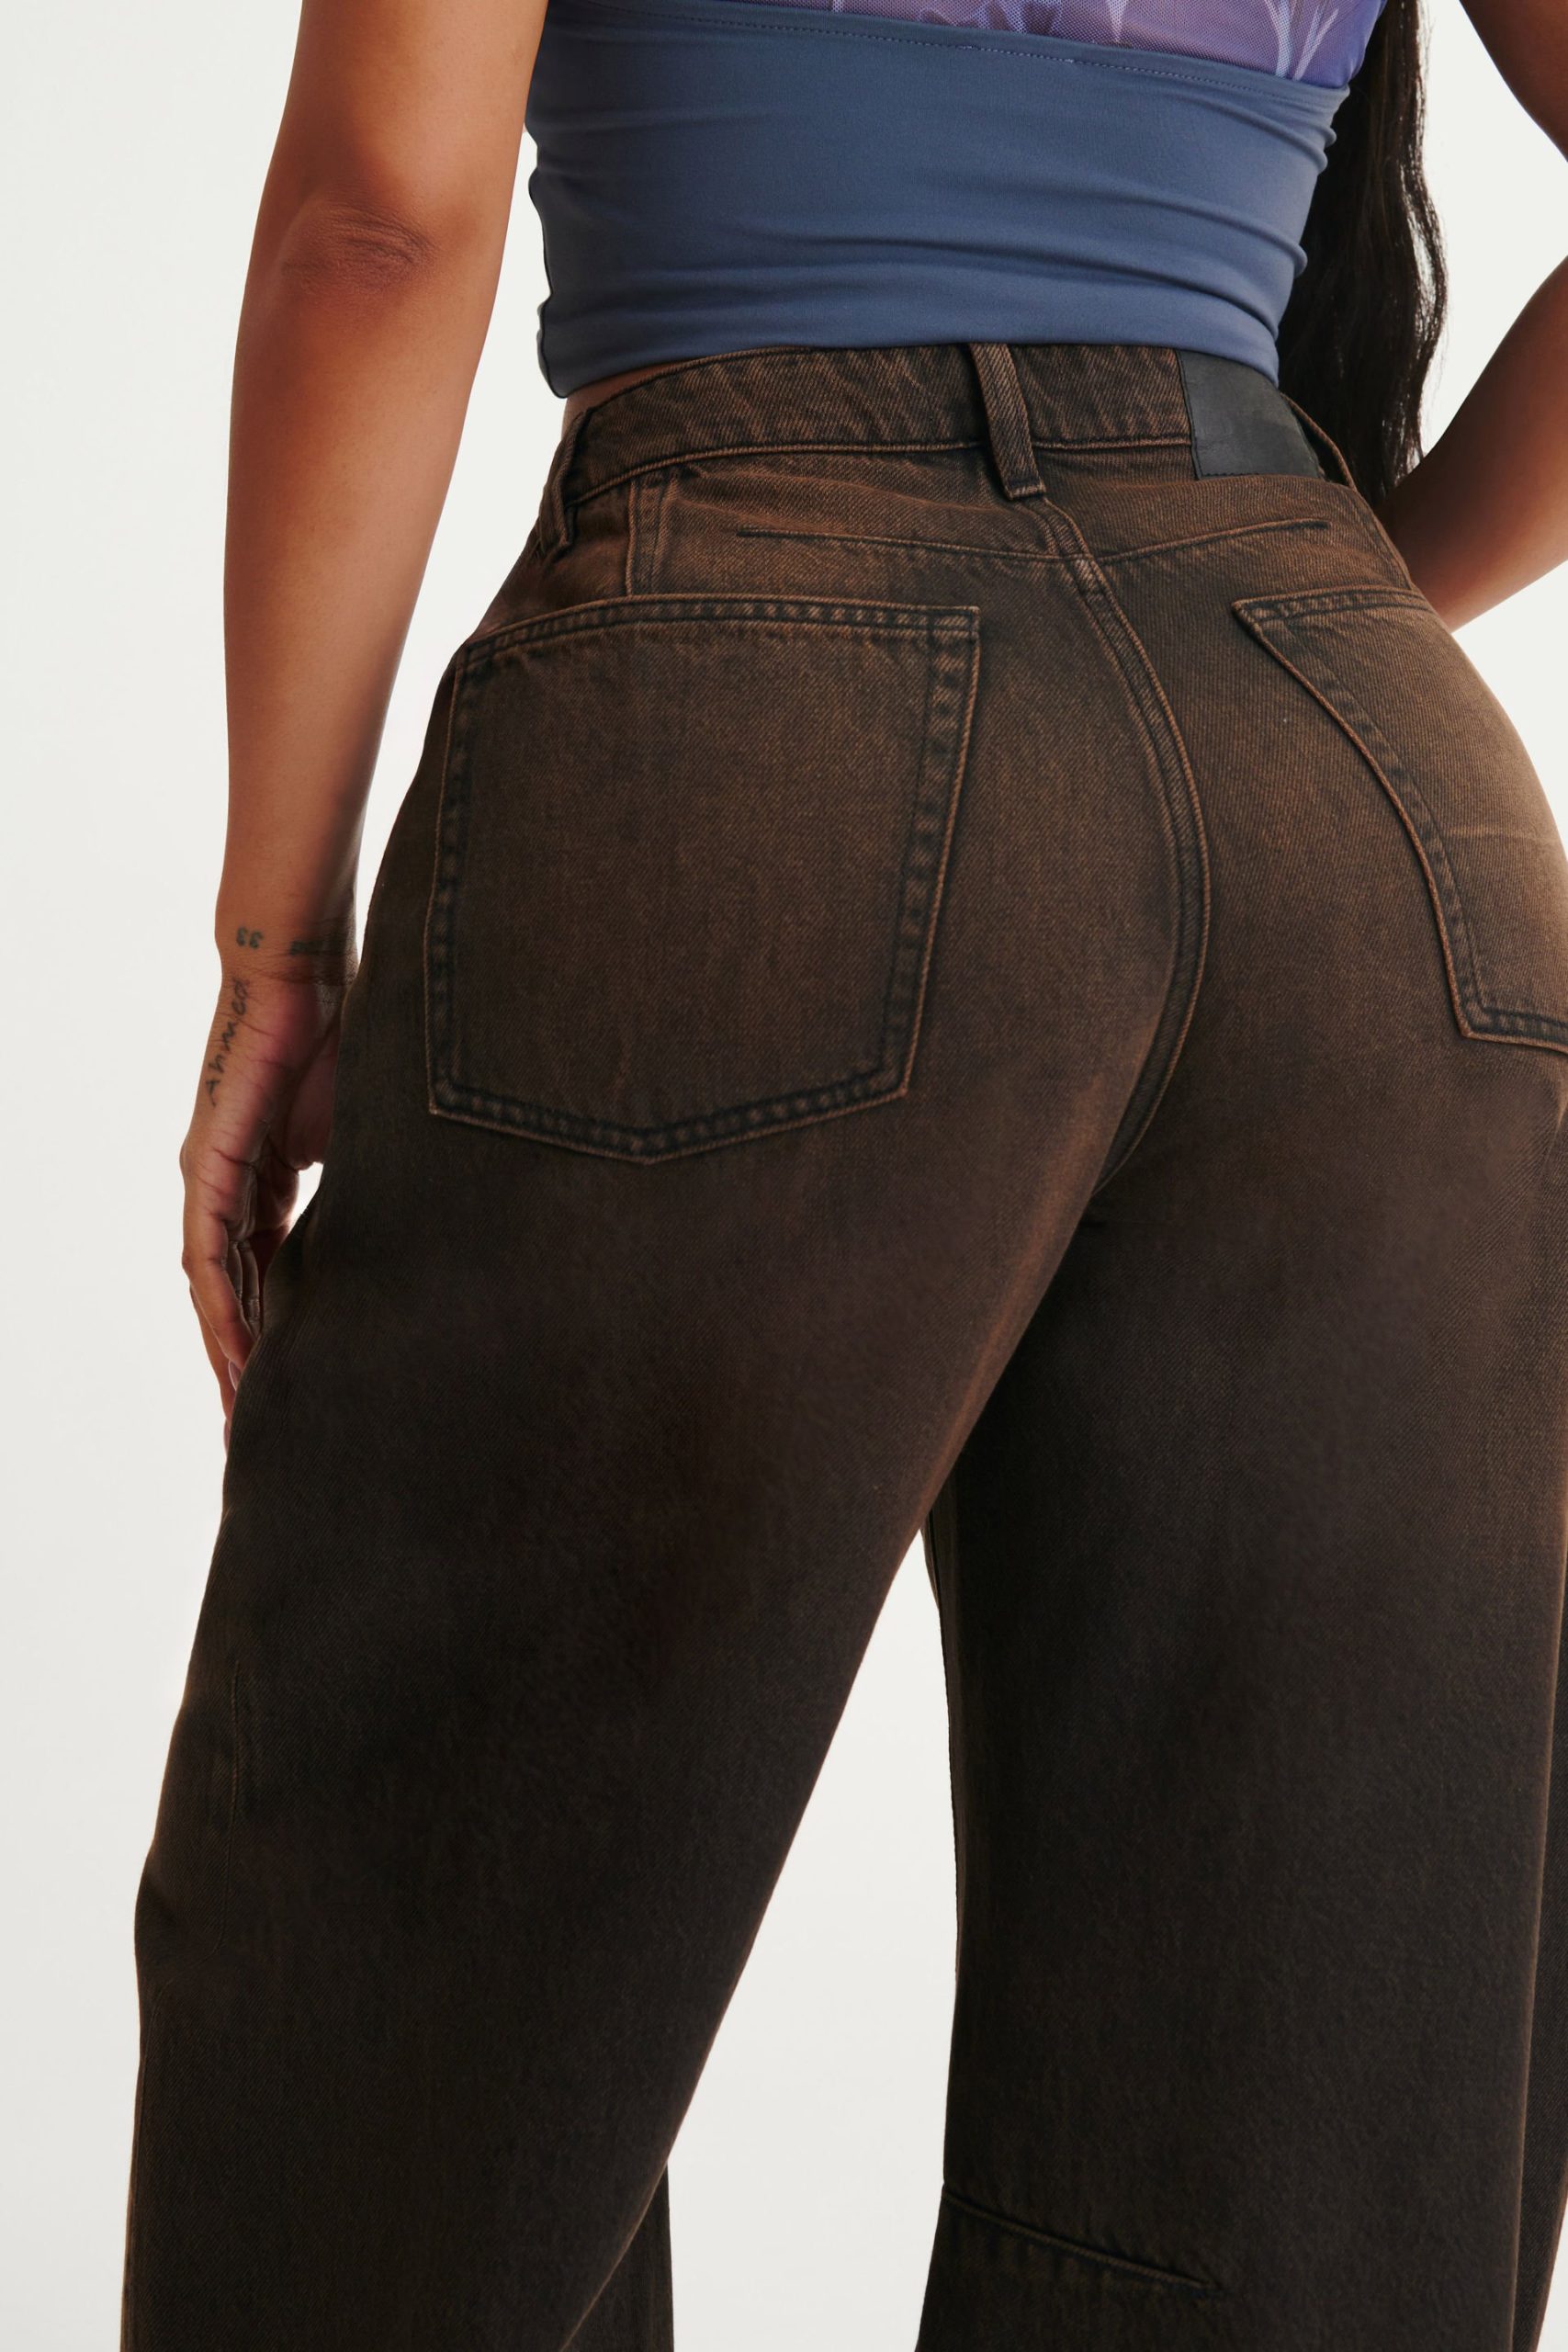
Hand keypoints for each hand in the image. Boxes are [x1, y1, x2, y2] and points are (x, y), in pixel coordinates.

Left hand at [180, 950, 352, 1431]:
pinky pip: (208, 1252)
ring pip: (214, 1284)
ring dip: (226, 1350)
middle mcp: (229, 1183)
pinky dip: (220, 1306)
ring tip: (243, 1412)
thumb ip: (371, 1176)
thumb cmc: (341, 1027)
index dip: (277, 1330)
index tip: (296, 1387)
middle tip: (258, 1428)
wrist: (302, 966)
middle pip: (233, 1291)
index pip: (266, 1272)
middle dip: (245, 1361)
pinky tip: (232, 1353)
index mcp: (267, 1175)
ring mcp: (213, 1175)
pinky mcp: (209, 1162)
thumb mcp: (365, 1128)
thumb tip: (426, 1218)